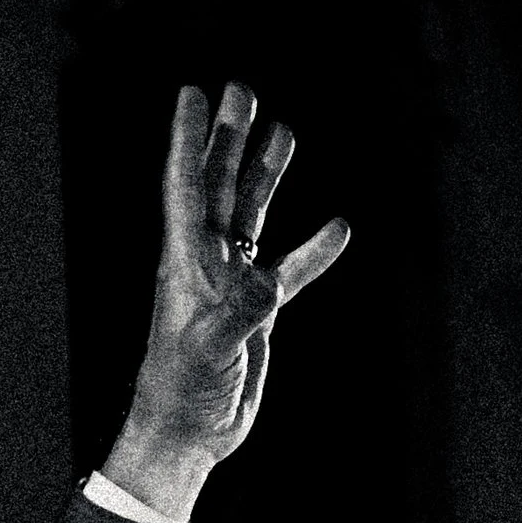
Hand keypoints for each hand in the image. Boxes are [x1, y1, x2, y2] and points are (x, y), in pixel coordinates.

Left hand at [98, 84, 349, 522]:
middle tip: (239, 89)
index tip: (191, 94)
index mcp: (184, 263)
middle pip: (218, 186)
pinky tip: (338, 226)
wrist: (188, 433)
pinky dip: (313, 251)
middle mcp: (206, 263)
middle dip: (229, 139)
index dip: (188, 140)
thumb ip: (239, 313)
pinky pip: (289, 270)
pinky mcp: (256, 311)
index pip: (185, 188)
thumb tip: (266, 284)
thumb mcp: (209, 349)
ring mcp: (231, 284)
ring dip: (264, 173)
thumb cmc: (182, 391)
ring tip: (282, 129)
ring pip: (250, 214)